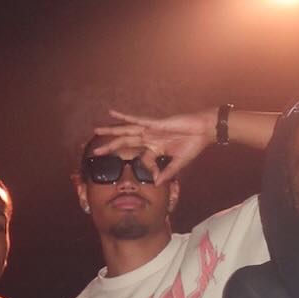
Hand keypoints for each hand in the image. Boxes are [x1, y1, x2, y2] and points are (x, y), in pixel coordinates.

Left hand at [87, 106, 210, 186]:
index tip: (147, 177)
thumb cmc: (193, 146)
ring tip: (97, 130)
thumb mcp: (178, 163)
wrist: (203, 132)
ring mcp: (150, 130)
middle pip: (125, 143)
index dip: (141, 167)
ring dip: (111, 131)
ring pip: (126, 131)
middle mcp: (149, 138)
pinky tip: (111, 113)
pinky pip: (136, 120)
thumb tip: (156, 184)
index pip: (140, 157)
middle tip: (95, 152)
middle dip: (110, 147)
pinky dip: (124, 117)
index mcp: (155, 148)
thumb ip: (167, 172)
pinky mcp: (154, 124)